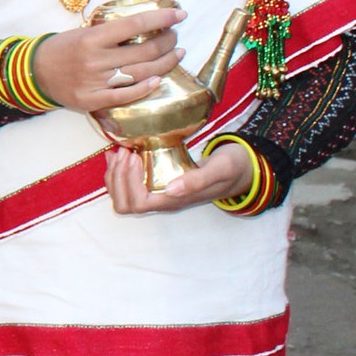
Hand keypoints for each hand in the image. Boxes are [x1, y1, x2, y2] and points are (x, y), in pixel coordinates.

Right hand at [30, 8, 185, 112]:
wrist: (34, 73)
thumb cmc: (62, 49)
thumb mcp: (83, 32)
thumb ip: (111, 32)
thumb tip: (147, 24)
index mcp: (92, 38)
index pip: (135, 24)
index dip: (161, 18)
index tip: (179, 14)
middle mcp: (95, 60)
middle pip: (145, 50)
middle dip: (168, 41)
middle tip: (175, 36)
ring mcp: (95, 82)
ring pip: (142, 73)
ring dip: (165, 62)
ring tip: (176, 54)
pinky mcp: (93, 100)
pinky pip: (126, 95)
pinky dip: (146, 87)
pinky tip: (158, 79)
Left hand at [105, 141, 251, 214]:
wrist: (240, 170)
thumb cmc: (232, 168)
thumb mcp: (220, 169)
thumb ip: (199, 180)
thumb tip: (171, 190)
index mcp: (175, 201)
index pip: (138, 203)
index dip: (128, 182)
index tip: (133, 157)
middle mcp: (163, 201)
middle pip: (125, 204)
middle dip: (117, 179)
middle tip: (125, 152)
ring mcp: (158, 194)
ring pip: (122, 197)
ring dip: (115, 175)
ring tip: (121, 151)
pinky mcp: (156, 184)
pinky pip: (127, 186)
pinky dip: (118, 171)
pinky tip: (119, 155)